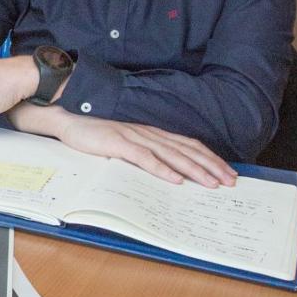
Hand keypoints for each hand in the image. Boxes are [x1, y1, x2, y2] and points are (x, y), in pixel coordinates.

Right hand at [14, 105, 235, 186]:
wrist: (65, 112)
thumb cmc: (91, 127)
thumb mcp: (122, 138)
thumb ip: (140, 149)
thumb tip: (160, 167)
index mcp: (150, 131)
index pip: (187, 144)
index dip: (208, 158)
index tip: (225, 171)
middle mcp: (147, 132)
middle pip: (186, 149)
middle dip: (211, 166)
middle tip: (231, 180)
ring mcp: (134, 136)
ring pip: (172, 155)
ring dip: (194, 170)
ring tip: (212, 183)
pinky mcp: (118, 143)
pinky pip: (145, 158)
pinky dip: (163, 169)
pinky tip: (176, 179)